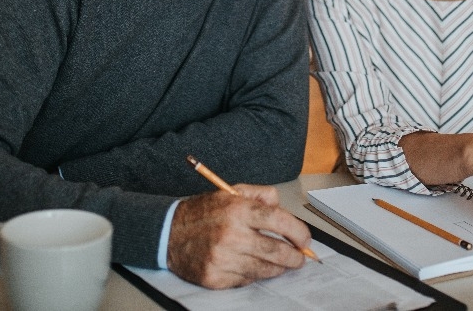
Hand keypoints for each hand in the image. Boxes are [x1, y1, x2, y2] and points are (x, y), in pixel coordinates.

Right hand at [166, 184, 311, 288]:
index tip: (305, 239)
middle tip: (300, 258)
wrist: (168, 234)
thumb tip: (282, 206)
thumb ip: (259, 194)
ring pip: (264, 269)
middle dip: (295, 257)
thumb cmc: (203, 213)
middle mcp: (231, 235)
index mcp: (237, 210)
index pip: (279, 221)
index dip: (299, 232)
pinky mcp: (216, 277)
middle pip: (277, 251)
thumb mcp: (230, 192)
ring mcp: (223, 259)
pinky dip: (254, 274)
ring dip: (278, 268)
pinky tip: (253, 266)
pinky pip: (246, 280)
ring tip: (282, 263)